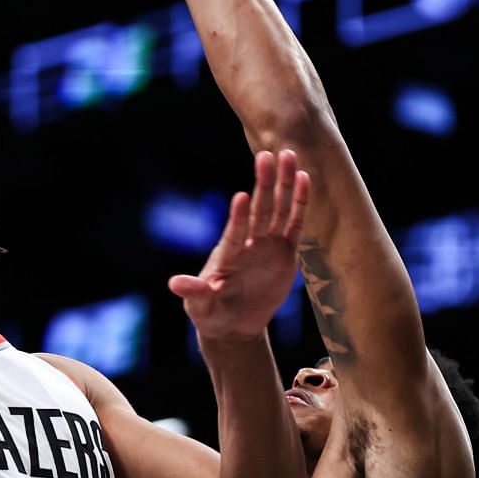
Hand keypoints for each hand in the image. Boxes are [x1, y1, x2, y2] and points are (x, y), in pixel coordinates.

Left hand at [169, 150, 309, 343]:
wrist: (233, 322)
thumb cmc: (211, 312)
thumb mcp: (201, 306)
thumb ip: (194, 292)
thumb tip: (174, 284)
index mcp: (228, 255)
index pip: (235, 233)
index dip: (238, 218)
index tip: (241, 198)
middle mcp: (249, 244)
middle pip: (259, 211)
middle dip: (263, 184)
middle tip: (266, 156)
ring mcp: (268, 245)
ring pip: (278, 210)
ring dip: (284, 184)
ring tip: (289, 156)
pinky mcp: (285, 252)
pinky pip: (295, 224)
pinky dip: (300, 204)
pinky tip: (304, 179)